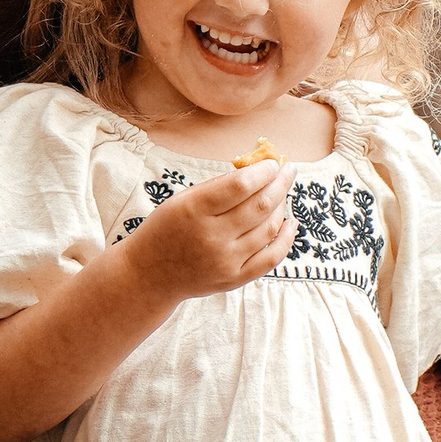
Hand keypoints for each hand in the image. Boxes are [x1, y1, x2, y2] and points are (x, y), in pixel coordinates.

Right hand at [125, 162, 293, 305]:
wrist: (150, 274)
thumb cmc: (166, 229)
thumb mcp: (181, 199)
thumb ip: (217, 186)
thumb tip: (257, 170)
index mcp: (194, 210)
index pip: (240, 185)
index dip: (263, 171)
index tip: (272, 162)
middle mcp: (211, 237)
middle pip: (260, 205)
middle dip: (280, 183)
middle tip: (288, 170)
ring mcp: (224, 261)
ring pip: (268, 228)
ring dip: (282, 206)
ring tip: (283, 193)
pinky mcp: (233, 279)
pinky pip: (270, 258)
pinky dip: (285, 239)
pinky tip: (290, 223)